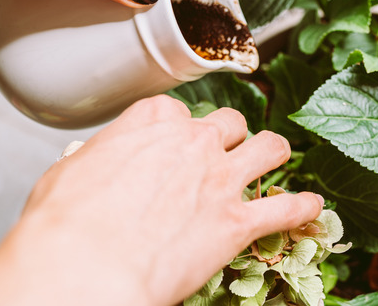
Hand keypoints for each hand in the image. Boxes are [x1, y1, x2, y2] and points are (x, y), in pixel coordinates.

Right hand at [0, 95, 323, 305]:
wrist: (86, 265)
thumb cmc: (66, 225)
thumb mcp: (69, 173)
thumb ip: (99, 160)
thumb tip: (97, 165)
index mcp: (151, 123)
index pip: (175, 111)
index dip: (176, 128)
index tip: (173, 141)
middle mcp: (193, 143)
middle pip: (228, 122)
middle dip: (228, 135)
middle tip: (224, 150)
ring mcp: (221, 180)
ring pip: (267, 148)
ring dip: (272, 151)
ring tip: (276, 156)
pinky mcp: (238, 223)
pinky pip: (285, 208)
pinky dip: (301, 207)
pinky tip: (311, 206)